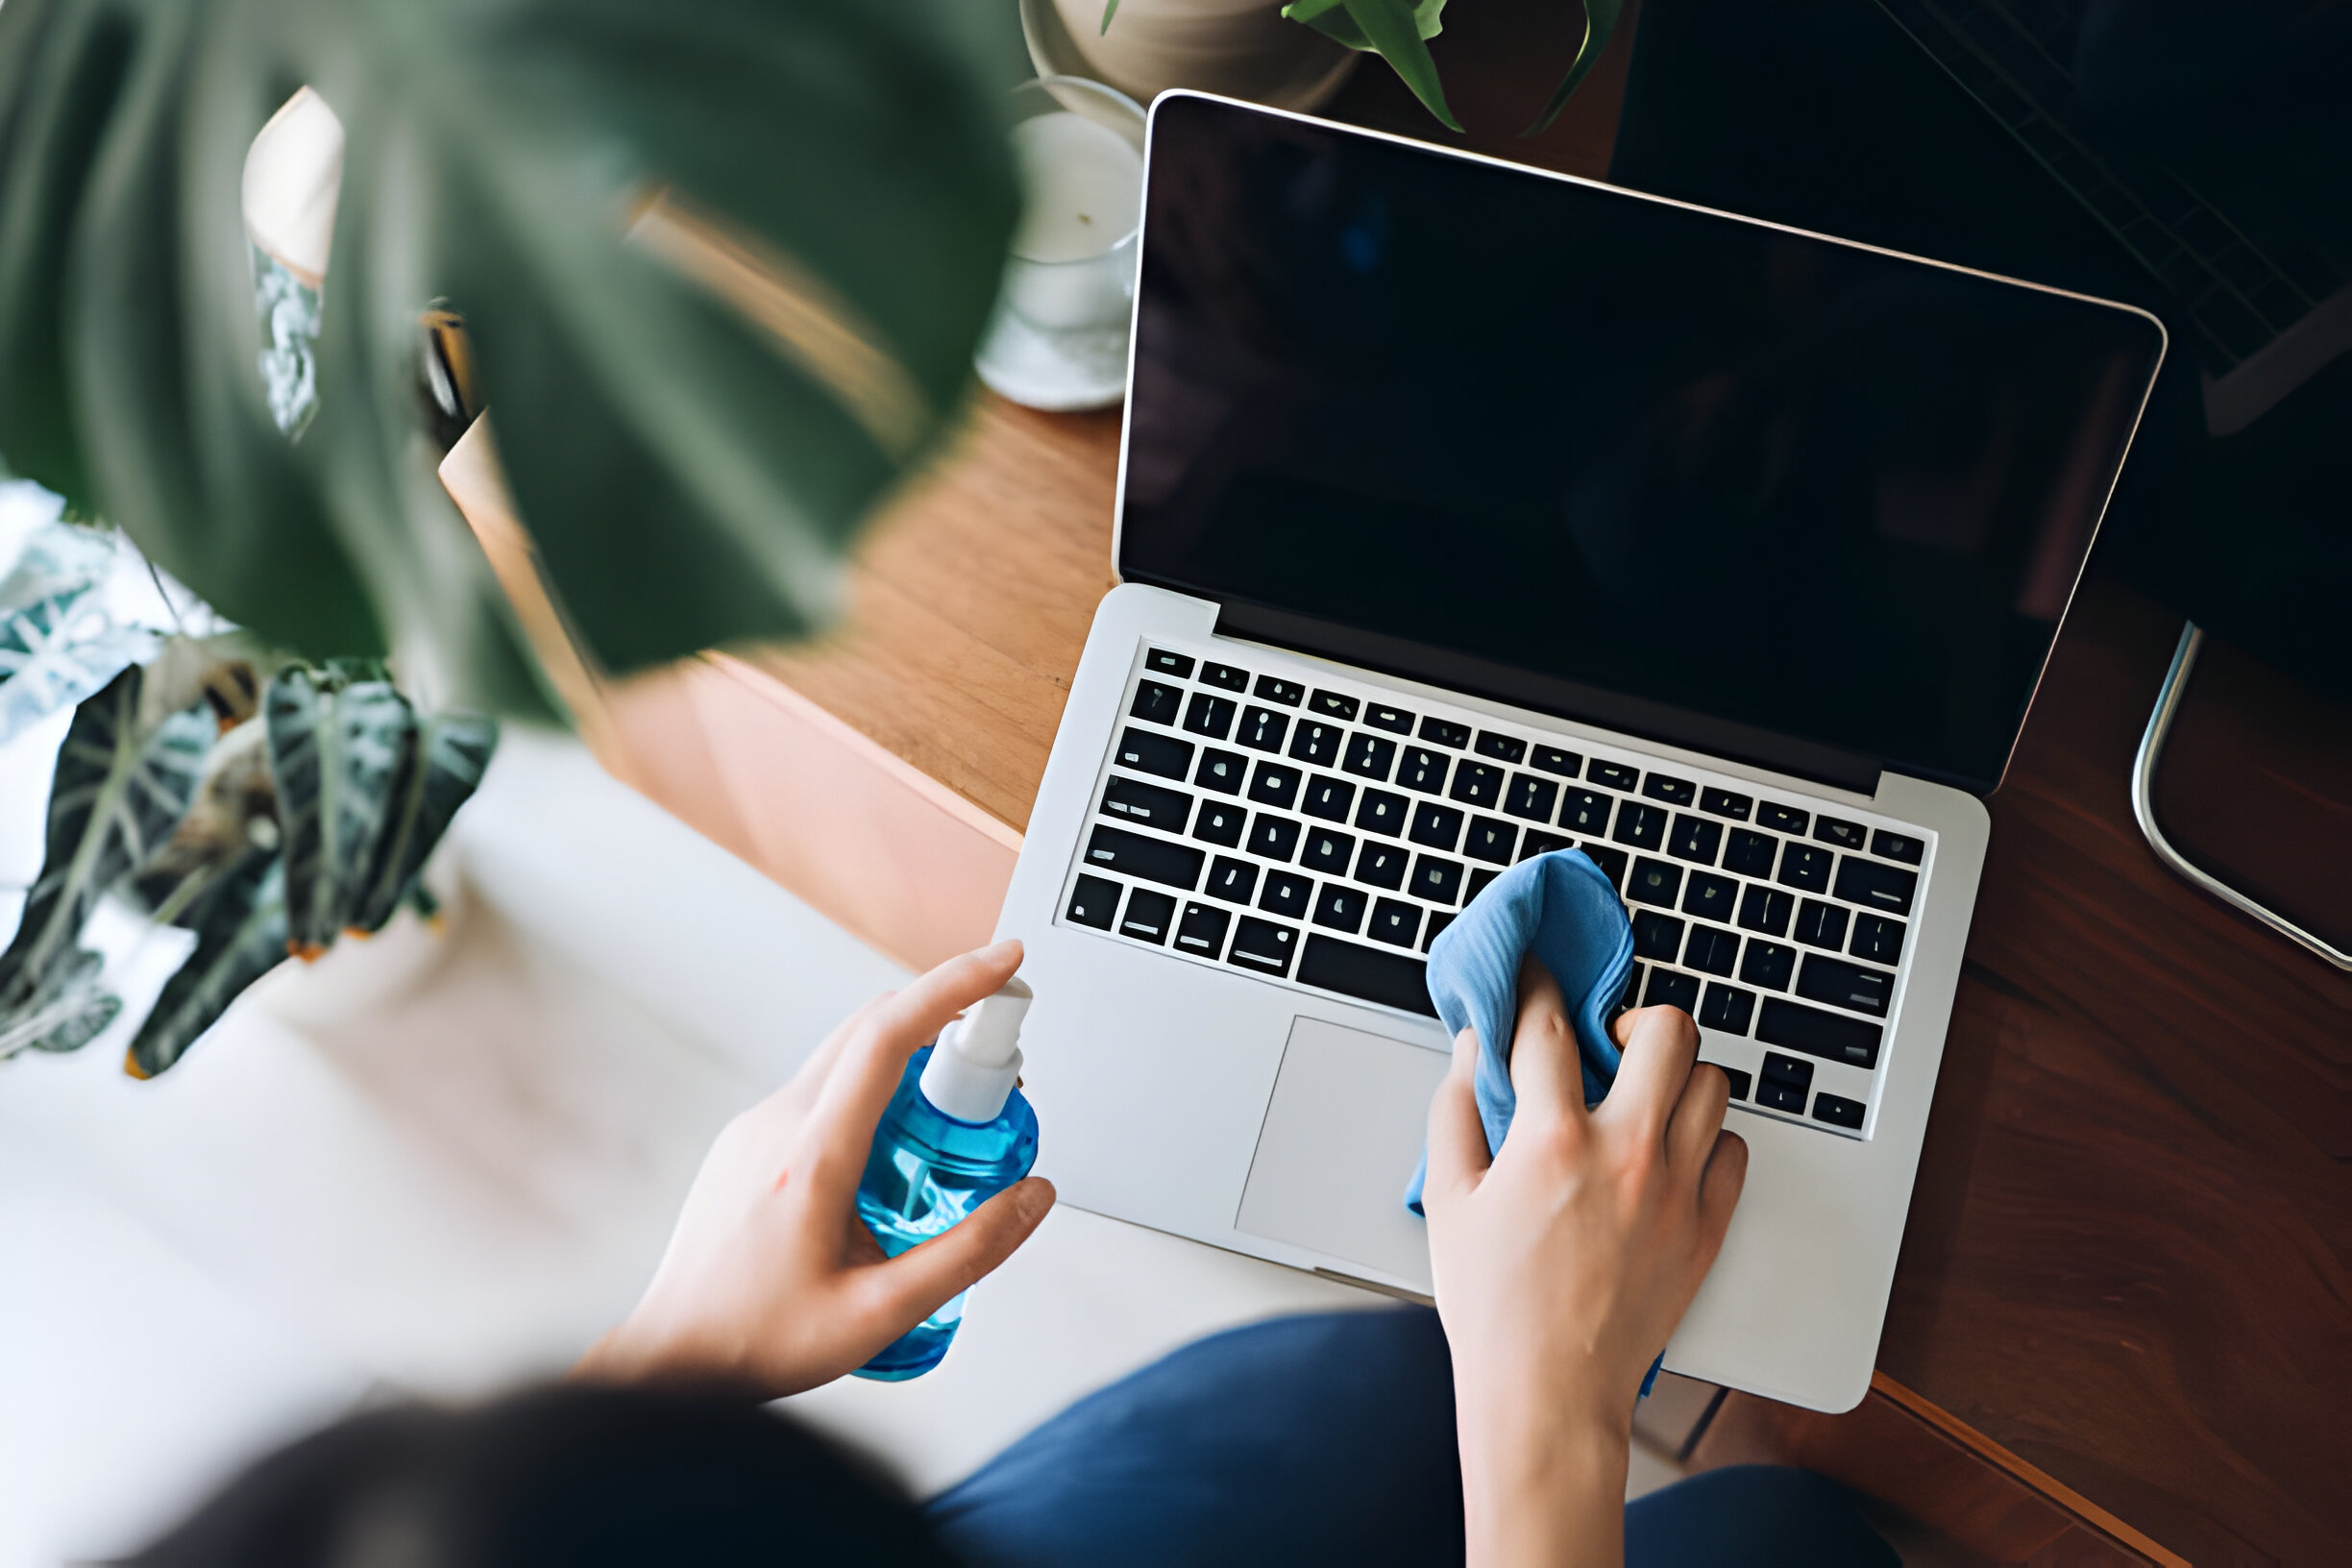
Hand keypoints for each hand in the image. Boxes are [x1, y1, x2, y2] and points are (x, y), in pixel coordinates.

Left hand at [575, 939, 1054, 1398]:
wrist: (671, 1362)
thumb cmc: (757, 1342)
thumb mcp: (883, 1312)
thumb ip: (970, 1251)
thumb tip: (1032, 1196)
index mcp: (812, 1156)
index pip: (889, 1035)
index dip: (954, 985)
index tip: (1004, 962)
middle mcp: (777, 1124)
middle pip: (871, 1029)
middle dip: (946, 1021)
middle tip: (1000, 1065)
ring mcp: (756, 1127)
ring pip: (846, 1056)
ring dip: (910, 1063)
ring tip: (954, 1129)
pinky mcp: (749, 1142)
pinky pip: (823, 1088)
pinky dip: (874, 1093)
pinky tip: (896, 1159)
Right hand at [1421, 963, 1747, 1567]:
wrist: (1549, 1392)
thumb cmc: (1493, 1306)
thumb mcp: (1447, 1200)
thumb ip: (1455, 1112)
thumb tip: (1469, 1053)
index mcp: (1552, 1139)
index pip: (1549, 1026)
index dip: (1537, 989)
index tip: (1535, 979)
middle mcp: (1625, 1152)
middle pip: (1667, 1031)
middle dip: (1637, 1019)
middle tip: (1613, 1041)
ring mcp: (1675, 1190)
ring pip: (1713, 1084)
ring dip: (1679, 1077)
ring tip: (1647, 1095)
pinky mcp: (1705, 1229)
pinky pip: (1735, 1151)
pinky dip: (1709, 1141)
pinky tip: (1672, 1154)